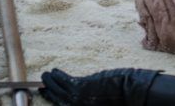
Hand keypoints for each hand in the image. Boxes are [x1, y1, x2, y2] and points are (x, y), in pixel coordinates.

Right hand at [40, 68, 158, 105]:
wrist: (132, 92)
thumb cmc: (123, 96)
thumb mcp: (104, 99)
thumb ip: (91, 95)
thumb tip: (83, 86)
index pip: (63, 104)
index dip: (54, 98)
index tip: (46, 92)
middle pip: (59, 99)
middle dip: (50, 91)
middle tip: (42, 85)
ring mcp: (80, 98)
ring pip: (60, 90)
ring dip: (51, 82)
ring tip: (46, 75)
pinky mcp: (83, 87)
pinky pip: (66, 82)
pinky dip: (58, 77)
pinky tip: (54, 71)